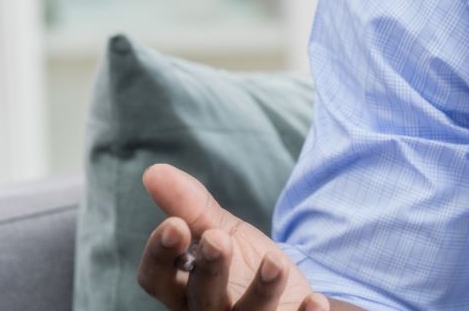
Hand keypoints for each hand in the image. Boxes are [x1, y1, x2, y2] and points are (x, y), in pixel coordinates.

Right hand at [136, 163, 330, 310]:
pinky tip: (315, 300)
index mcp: (184, 286)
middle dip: (209, 270)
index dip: (161, 253)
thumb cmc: (242, 265)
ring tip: (276, 262)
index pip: (156, 277)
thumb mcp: (219, 231)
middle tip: (217, 239)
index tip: (175, 225)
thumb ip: (190, 206)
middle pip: (200, 300)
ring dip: (261, 292)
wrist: (288, 296)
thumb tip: (153, 171)